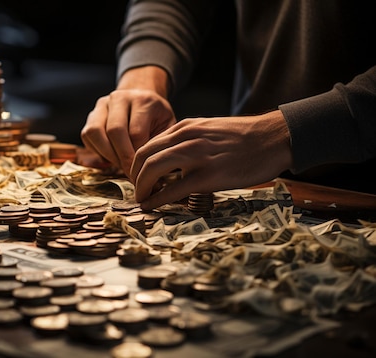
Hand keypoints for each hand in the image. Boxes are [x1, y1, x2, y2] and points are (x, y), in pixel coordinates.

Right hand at [80, 66, 174, 176]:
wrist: (143, 102)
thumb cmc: (157, 120)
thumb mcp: (167, 129)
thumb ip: (159, 146)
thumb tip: (152, 173)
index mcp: (143, 100)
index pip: (136, 133)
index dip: (137, 157)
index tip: (143, 174)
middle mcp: (120, 97)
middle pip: (114, 131)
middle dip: (121, 158)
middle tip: (130, 175)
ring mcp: (103, 104)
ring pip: (95, 132)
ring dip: (106, 154)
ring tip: (120, 166)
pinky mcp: (92, 114)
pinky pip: (87, 135)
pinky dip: (97, 150)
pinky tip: (111, 156)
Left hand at [130, 110, 292, 209]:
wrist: (274, 138)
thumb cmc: (245, 138)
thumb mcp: (209, 130)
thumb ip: (187, 141)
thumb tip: (170, 160)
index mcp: (185, 127)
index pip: (148, 144)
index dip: (136, 163)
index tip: (137, 177)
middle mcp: (185, 138)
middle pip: (143, 156)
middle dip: (134, 176)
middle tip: (136, 190)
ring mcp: (196, 156)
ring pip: (152, 170)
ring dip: (141, 187)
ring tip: (141, 199)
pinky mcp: (207, 176)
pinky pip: (172, 190)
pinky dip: (156, 199)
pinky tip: (150, 206)